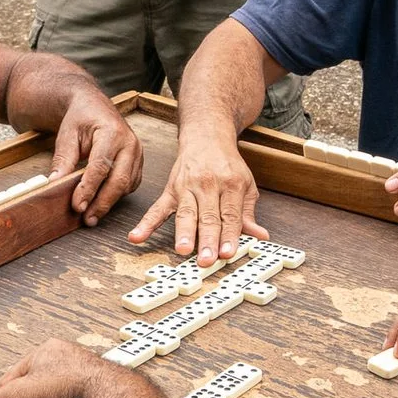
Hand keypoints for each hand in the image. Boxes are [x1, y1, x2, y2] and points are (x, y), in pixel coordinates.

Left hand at [49, 89, 144, 222]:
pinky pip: (131, 184)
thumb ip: (63, 159)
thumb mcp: (67, 135)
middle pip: (119, 180)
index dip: (89, 189)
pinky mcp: (138, 162)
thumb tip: (55, 184)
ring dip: (109, 202)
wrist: (94, 107)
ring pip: (126, 185)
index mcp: (112, 132)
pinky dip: (117, 195)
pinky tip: (103, 201)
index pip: (101, 166)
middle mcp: (130, 143)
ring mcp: (138, 153)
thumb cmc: (81, 118)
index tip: (78, 205)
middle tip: (87, 218)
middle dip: (102, 203)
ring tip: (91, 214)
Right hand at [128, 129, 263, 262]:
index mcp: (231, 185)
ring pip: (186, 213)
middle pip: (208, 217)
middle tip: (206, 260)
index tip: (228, 253)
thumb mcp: (246, 185)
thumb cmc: (227, 166)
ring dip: (183, 233)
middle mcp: (208, 185)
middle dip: (207, 240)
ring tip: (182, 250)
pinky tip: (136, 237)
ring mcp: (187, 187)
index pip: (230, 215)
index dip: (229, 236)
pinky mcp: (170, 190)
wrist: (206, 137)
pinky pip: (157, 209)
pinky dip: (146, 223)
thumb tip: (261, 236)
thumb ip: (249, 214)